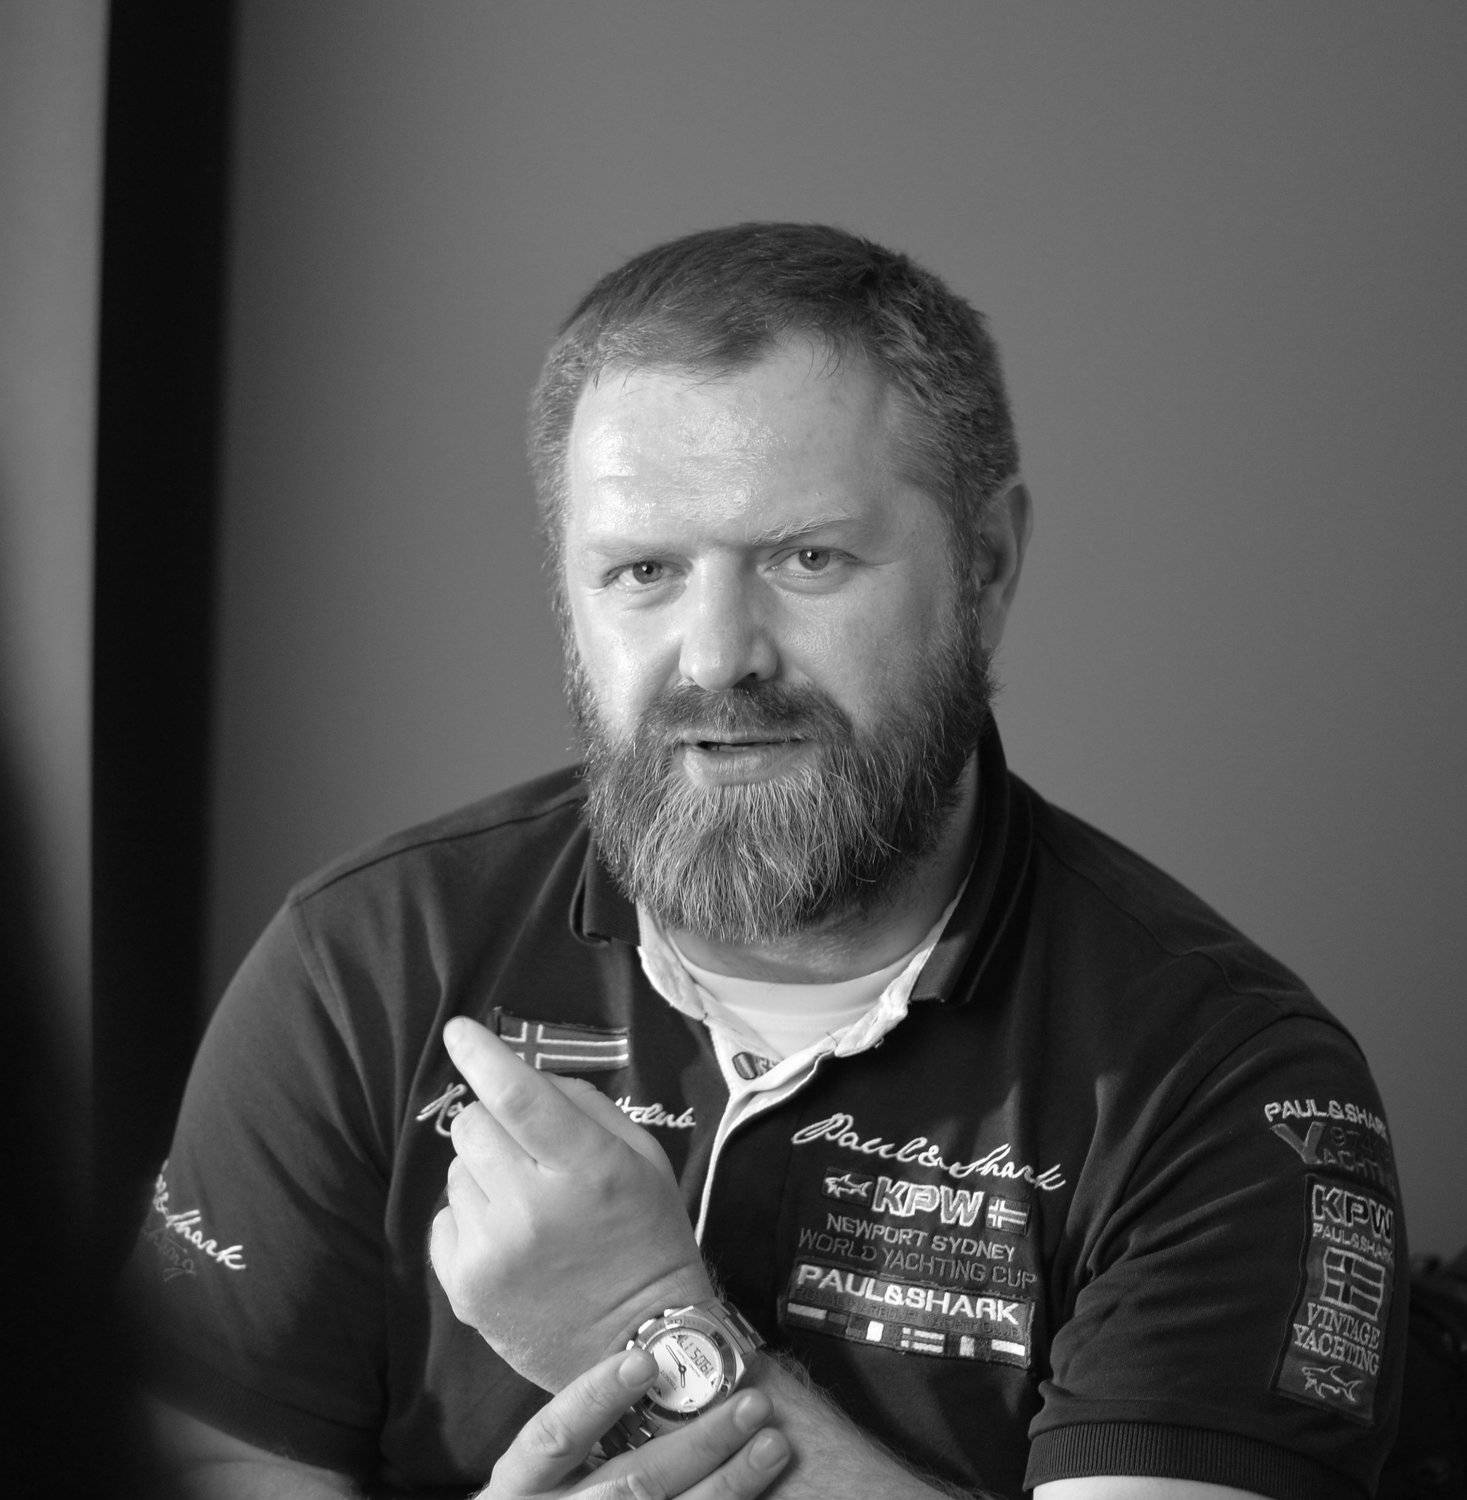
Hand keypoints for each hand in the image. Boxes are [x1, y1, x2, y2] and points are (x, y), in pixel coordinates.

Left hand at [430, 1015, 714, 1389]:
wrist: (638, 1344)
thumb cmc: (647, 1237)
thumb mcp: (642, 1159)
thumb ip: (586, 1107)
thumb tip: (525, 1073)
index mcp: (586, 1169)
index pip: (519, 1097)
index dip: (483, 1056)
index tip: (459, 1030)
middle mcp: (532, 1208)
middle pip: (473, 1125)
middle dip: (493, 1122)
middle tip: (526, 1150)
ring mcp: (493, 1252)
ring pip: (457, 1171)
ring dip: (485, 1173)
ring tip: (526, 1205)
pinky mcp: (465, 1288)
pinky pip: (445, 1218)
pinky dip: (471, 1218)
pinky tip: (507, 1239)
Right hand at [479, 1346, 790, 1498]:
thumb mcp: (543, 1471)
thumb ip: (589, 1430)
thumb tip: (660, 1365)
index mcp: (521, 1484)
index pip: (555, 1434)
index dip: (597, 1397)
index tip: (645, 1362)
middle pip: (631, 1483)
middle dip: (699, 1443)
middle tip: (752, 1404)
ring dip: (729, 1485)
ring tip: (773, 1447)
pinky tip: (763, 1496)